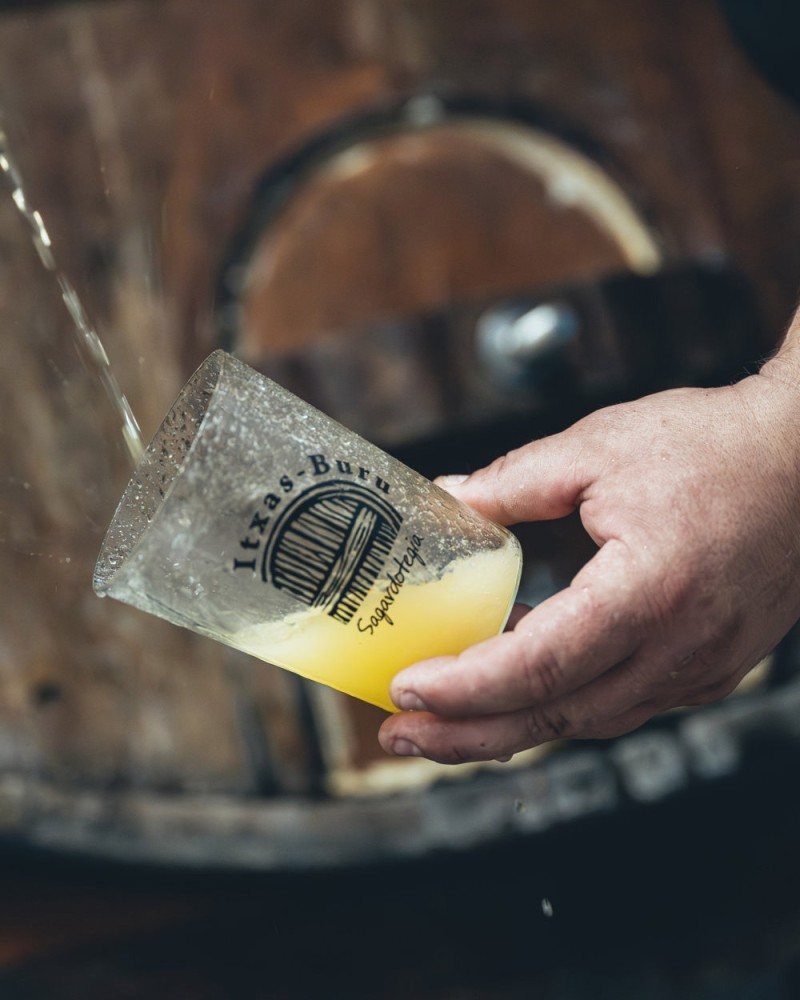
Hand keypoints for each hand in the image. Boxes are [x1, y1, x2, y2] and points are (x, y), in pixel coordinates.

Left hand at [378, 370, 799, 763]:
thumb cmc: (712, 446)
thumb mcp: (598, 447)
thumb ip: (513, 483)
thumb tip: (446, 499)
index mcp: (650, 592)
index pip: (539, 665)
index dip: (464, 686)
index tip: (405, 687)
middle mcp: (681, 649)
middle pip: (557, 717)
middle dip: (467, 736)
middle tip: (399, 736)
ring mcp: (702, 668)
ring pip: (589, 721)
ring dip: (510, 728)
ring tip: (442, 723)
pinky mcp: (710, 668)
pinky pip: (622, 705)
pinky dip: (562, 706)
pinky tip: (518, 692)